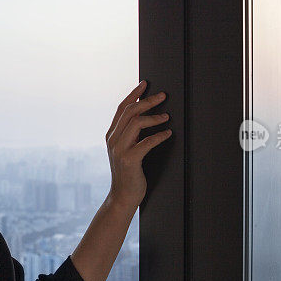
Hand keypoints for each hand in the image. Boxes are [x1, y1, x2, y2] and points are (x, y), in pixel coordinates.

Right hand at [105, 80, 170, 208]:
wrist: (122, 196)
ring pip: (136, 123)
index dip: (134, 95)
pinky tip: (168, 134)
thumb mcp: (125, 150)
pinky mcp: (129, 160)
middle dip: (147, 101)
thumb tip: (145, 117)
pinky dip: (159, 136)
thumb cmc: (128, 173)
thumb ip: (130, 135)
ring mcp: (119, 150)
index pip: (121, 108)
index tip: (145, 84)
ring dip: (154, 117)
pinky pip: (146, 142)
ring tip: (167, 116)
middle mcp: (113, 140)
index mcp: (111, 135)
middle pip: (129, 112)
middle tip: (163, 95)